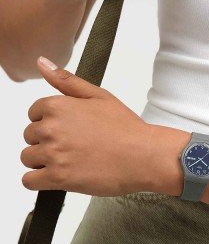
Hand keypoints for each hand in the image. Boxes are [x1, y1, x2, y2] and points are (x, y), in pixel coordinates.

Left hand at [20, 56, 158, 196]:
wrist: (145, 157)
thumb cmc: (127, 129)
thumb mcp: (100, 97)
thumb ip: (67, 81)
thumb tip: (41, 62)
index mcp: (57, 106)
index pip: (34, 114)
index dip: (51, 124)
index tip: (69, 131)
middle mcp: (50, 128)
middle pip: (30, 137)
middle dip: (48, 142)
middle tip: (75, 148)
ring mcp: (53, 154)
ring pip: (28, 158)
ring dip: (44, 162)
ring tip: (71, 163)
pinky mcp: (57, 178)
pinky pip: (29, 181)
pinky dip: (40, 180)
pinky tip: (60, 177)